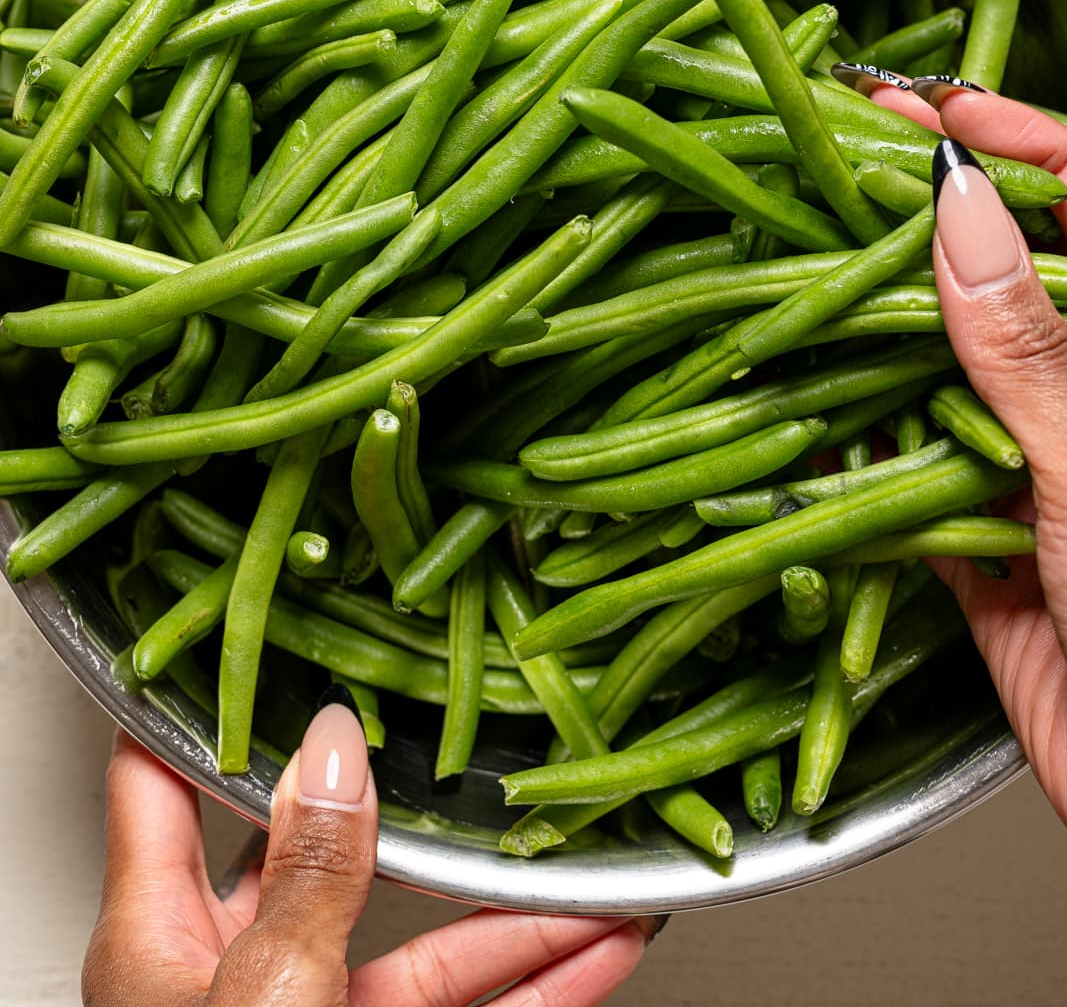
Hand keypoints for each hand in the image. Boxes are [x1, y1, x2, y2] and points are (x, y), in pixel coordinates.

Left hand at [82, 697, 657, 1005]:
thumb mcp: (262, 998)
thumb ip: (308, 872)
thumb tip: (334, 745)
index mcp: (160, 933)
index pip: (161, 774)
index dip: (202, 688)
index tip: (263, 616)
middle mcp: (231, 966)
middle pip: (335, 851)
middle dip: (427, 803)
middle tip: (478, 729)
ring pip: (427, 938)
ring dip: (519, 905)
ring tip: (595, 856)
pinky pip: (468, 1006)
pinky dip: (541, 980)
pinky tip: (602, 948)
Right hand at [834, 66, 1066, 820]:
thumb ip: (1024, 341)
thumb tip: (957, 203)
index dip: (1014, 140)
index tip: (929, 104)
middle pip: (989, 276)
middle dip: (906, 217)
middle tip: (821, 158)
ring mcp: (1026, 468)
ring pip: (929, 371)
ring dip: (856, 329)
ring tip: (775, 257)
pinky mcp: (977, 544)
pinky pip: (895, 475)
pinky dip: (840, 448)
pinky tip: (783, 408)